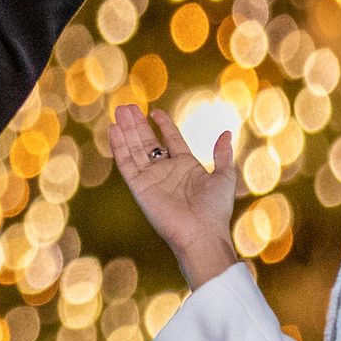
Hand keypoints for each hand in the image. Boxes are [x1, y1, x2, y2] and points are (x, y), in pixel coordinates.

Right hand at [102, 102, 240, 287]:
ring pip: (134, 148)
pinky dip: (119, 146)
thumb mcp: (224, 177)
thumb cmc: (215, 210)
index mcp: (185, 166)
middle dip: (137, 124)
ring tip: (120, 110)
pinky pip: (126, 163)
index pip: (170, 139)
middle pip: (147, 141)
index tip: (154, 112)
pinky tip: (114, 129)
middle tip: (127, 106)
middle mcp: (166, 170)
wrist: (201, 234)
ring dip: (126, 129)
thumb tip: (226, 132)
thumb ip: (222, 155)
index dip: (163, 124)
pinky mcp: (139, 187)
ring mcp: (151, 178)